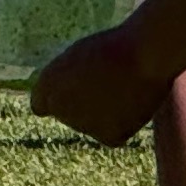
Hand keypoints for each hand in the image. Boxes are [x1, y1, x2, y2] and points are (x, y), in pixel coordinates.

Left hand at [30, 23, 165, 144]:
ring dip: (104, 114)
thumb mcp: (78, 58)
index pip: (42, 105)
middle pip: (70, 115)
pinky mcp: (107, 137)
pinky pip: (113, 135)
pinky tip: (131, 105)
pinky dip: (122, 125)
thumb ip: (66, 82)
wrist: (144, 55)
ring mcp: (82, 125)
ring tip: (123, 88)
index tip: (74, 91)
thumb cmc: (112, 48)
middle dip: (84, 104)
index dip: (59, 98)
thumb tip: (69, 102)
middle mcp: (58, 108)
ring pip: (92, 125)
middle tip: (109, 82)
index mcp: (45, 85)